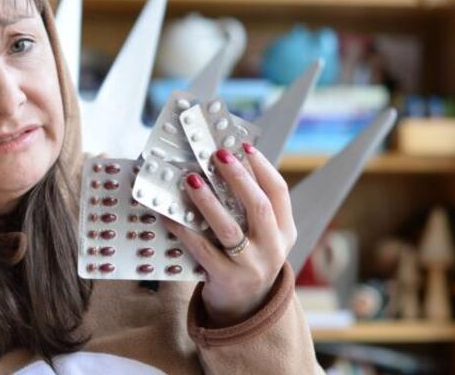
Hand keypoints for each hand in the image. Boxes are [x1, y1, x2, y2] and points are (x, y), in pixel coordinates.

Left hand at [164, 143, 296, 326]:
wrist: (245, 307)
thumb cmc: (248, 257)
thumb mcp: (262, 235)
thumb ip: (251, 207)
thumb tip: (223, 164)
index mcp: (284, 230)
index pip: (279, 192)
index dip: (262, 167)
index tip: (243, 147)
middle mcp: (273, 248)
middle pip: (258, 206)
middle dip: (238, 177)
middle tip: (217, 155)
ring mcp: (250, 265)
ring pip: (228, 228)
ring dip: (208, 201)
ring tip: (191, 180)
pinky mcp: (226, 278)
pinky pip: (201, 248)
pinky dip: (184, 229)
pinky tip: (169, 215)